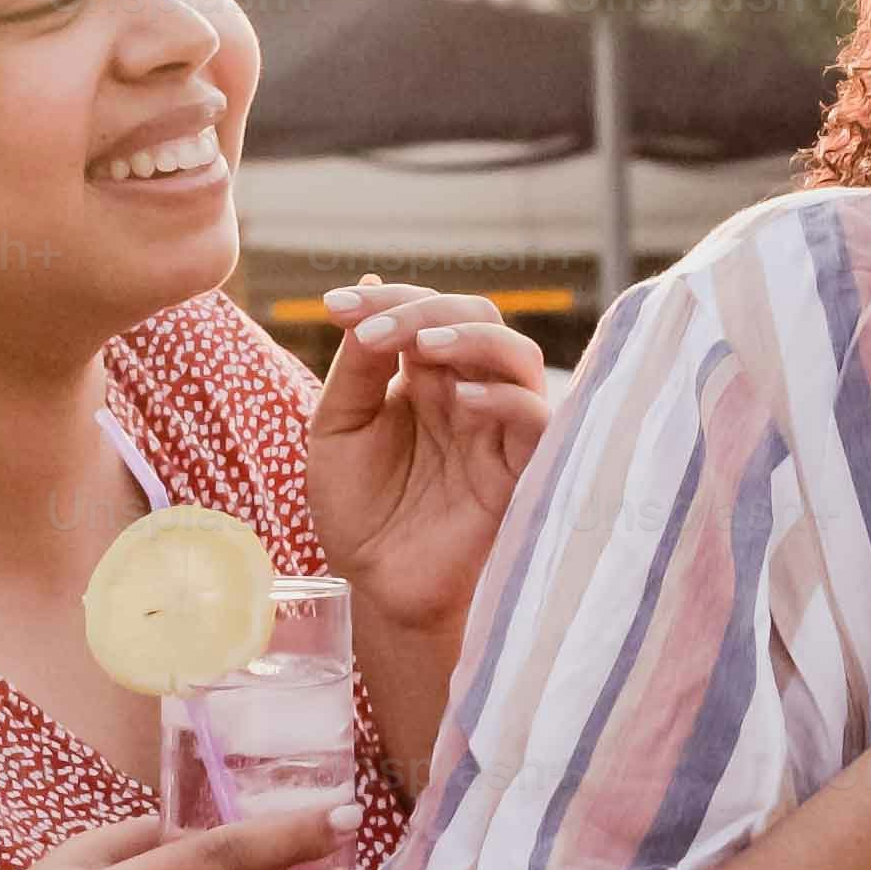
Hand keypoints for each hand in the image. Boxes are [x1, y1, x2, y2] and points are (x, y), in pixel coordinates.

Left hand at [302, 280, 556, 648]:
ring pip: (517, 354)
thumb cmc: (357, 509)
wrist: (375, 585)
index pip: (423, 310)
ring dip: (474, 339)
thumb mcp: (338, 427)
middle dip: (425, 310)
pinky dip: (508, 398)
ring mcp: (495, 427)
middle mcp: (466, 390)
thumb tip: (367, 284)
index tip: (332, 305)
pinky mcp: (519, 470)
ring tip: (424, 347)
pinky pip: (538, 419)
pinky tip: (464, 400)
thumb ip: (356, 367)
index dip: (385, 297)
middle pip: (476, 317)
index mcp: (423, 376)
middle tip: (375, 331)